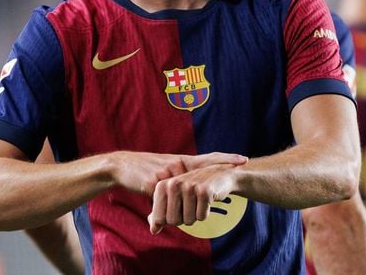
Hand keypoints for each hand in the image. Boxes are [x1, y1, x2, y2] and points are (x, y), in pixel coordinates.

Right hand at [109, 151, 246, 197]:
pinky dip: (159, 205)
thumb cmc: (146, 171)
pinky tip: (150, 197)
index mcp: (182, 162)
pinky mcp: (153, 183)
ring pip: (180, 195)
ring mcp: (166, 173)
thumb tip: (195, 197)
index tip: (244, 159)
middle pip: (198, 180)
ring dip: (176, 206)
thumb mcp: (165, 173)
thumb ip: (180, 182)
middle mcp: (177, 165)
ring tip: (174, 204)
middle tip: (239, 165)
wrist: (122, 166)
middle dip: (211, 182)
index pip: (208, 159)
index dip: (226, 159)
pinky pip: (162, 200)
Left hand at [147, 161, 241, 234]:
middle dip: (183, 219)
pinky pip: (201, 217)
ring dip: (195, 216)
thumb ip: (160, 214)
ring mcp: (189, 187)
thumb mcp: (172, 198)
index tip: (177, 208)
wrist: (218, 175)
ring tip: (198, 201)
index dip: (169, 220)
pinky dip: (205, 213)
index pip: (159, 219)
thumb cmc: (192, 189)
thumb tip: (153, 230)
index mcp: (162, 186)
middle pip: (173, 221)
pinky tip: (206, 200)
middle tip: (190, 205)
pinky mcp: (205, 192)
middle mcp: (173, 184)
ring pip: (188, 221)